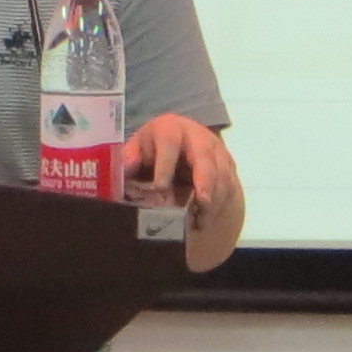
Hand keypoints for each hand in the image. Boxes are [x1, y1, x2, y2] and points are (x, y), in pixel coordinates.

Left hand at [120, 115, 245, 271]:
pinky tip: (205, 221)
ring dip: (214, 199)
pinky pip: (229, 186)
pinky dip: (219, 206)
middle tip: (201, 203)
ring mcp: (216, 151)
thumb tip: (121, 172)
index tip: (160, 188)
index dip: (166, 165)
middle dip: (205, 180)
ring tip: (200, 222)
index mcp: (170, 129)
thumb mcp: (136, 151)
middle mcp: (197, 136)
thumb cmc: (153, 150)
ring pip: (221, 174)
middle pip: (204, 156)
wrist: (181, 145)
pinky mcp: (227, 167)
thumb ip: (128, 161)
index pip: (169, 143)